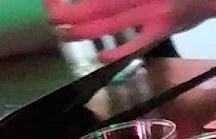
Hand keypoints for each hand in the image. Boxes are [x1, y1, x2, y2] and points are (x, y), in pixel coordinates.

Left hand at [43, 0, 212, 61]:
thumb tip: (87, 3)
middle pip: (95, 5)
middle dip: (67, 13)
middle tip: (51, 15)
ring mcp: (153, 13)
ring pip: (110, 24)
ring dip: (83, 31)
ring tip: (64, 33)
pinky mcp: (164, 30)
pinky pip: (138, 44)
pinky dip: (118, 52)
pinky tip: (101, 55)